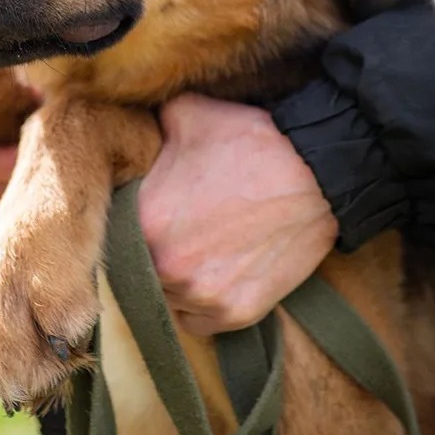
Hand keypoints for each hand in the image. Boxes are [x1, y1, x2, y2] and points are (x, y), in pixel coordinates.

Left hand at [139, 94, 337, 335]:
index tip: (150, 210)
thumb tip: (134, 127)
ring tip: (196, 252)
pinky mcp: (236, 314)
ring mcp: (201, 295)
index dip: (131, 220)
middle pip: (139, 269)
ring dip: (175, 281)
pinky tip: (211, 275)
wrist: (316, 171)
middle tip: (175, 231)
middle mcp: (165, 267)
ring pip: (167, 298)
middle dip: (151, 251)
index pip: (117, 232)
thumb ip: (148, 125)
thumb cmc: (249, 140)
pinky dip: (200, 305)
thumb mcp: (185, 113)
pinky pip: (198, 322)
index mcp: (143, 220)